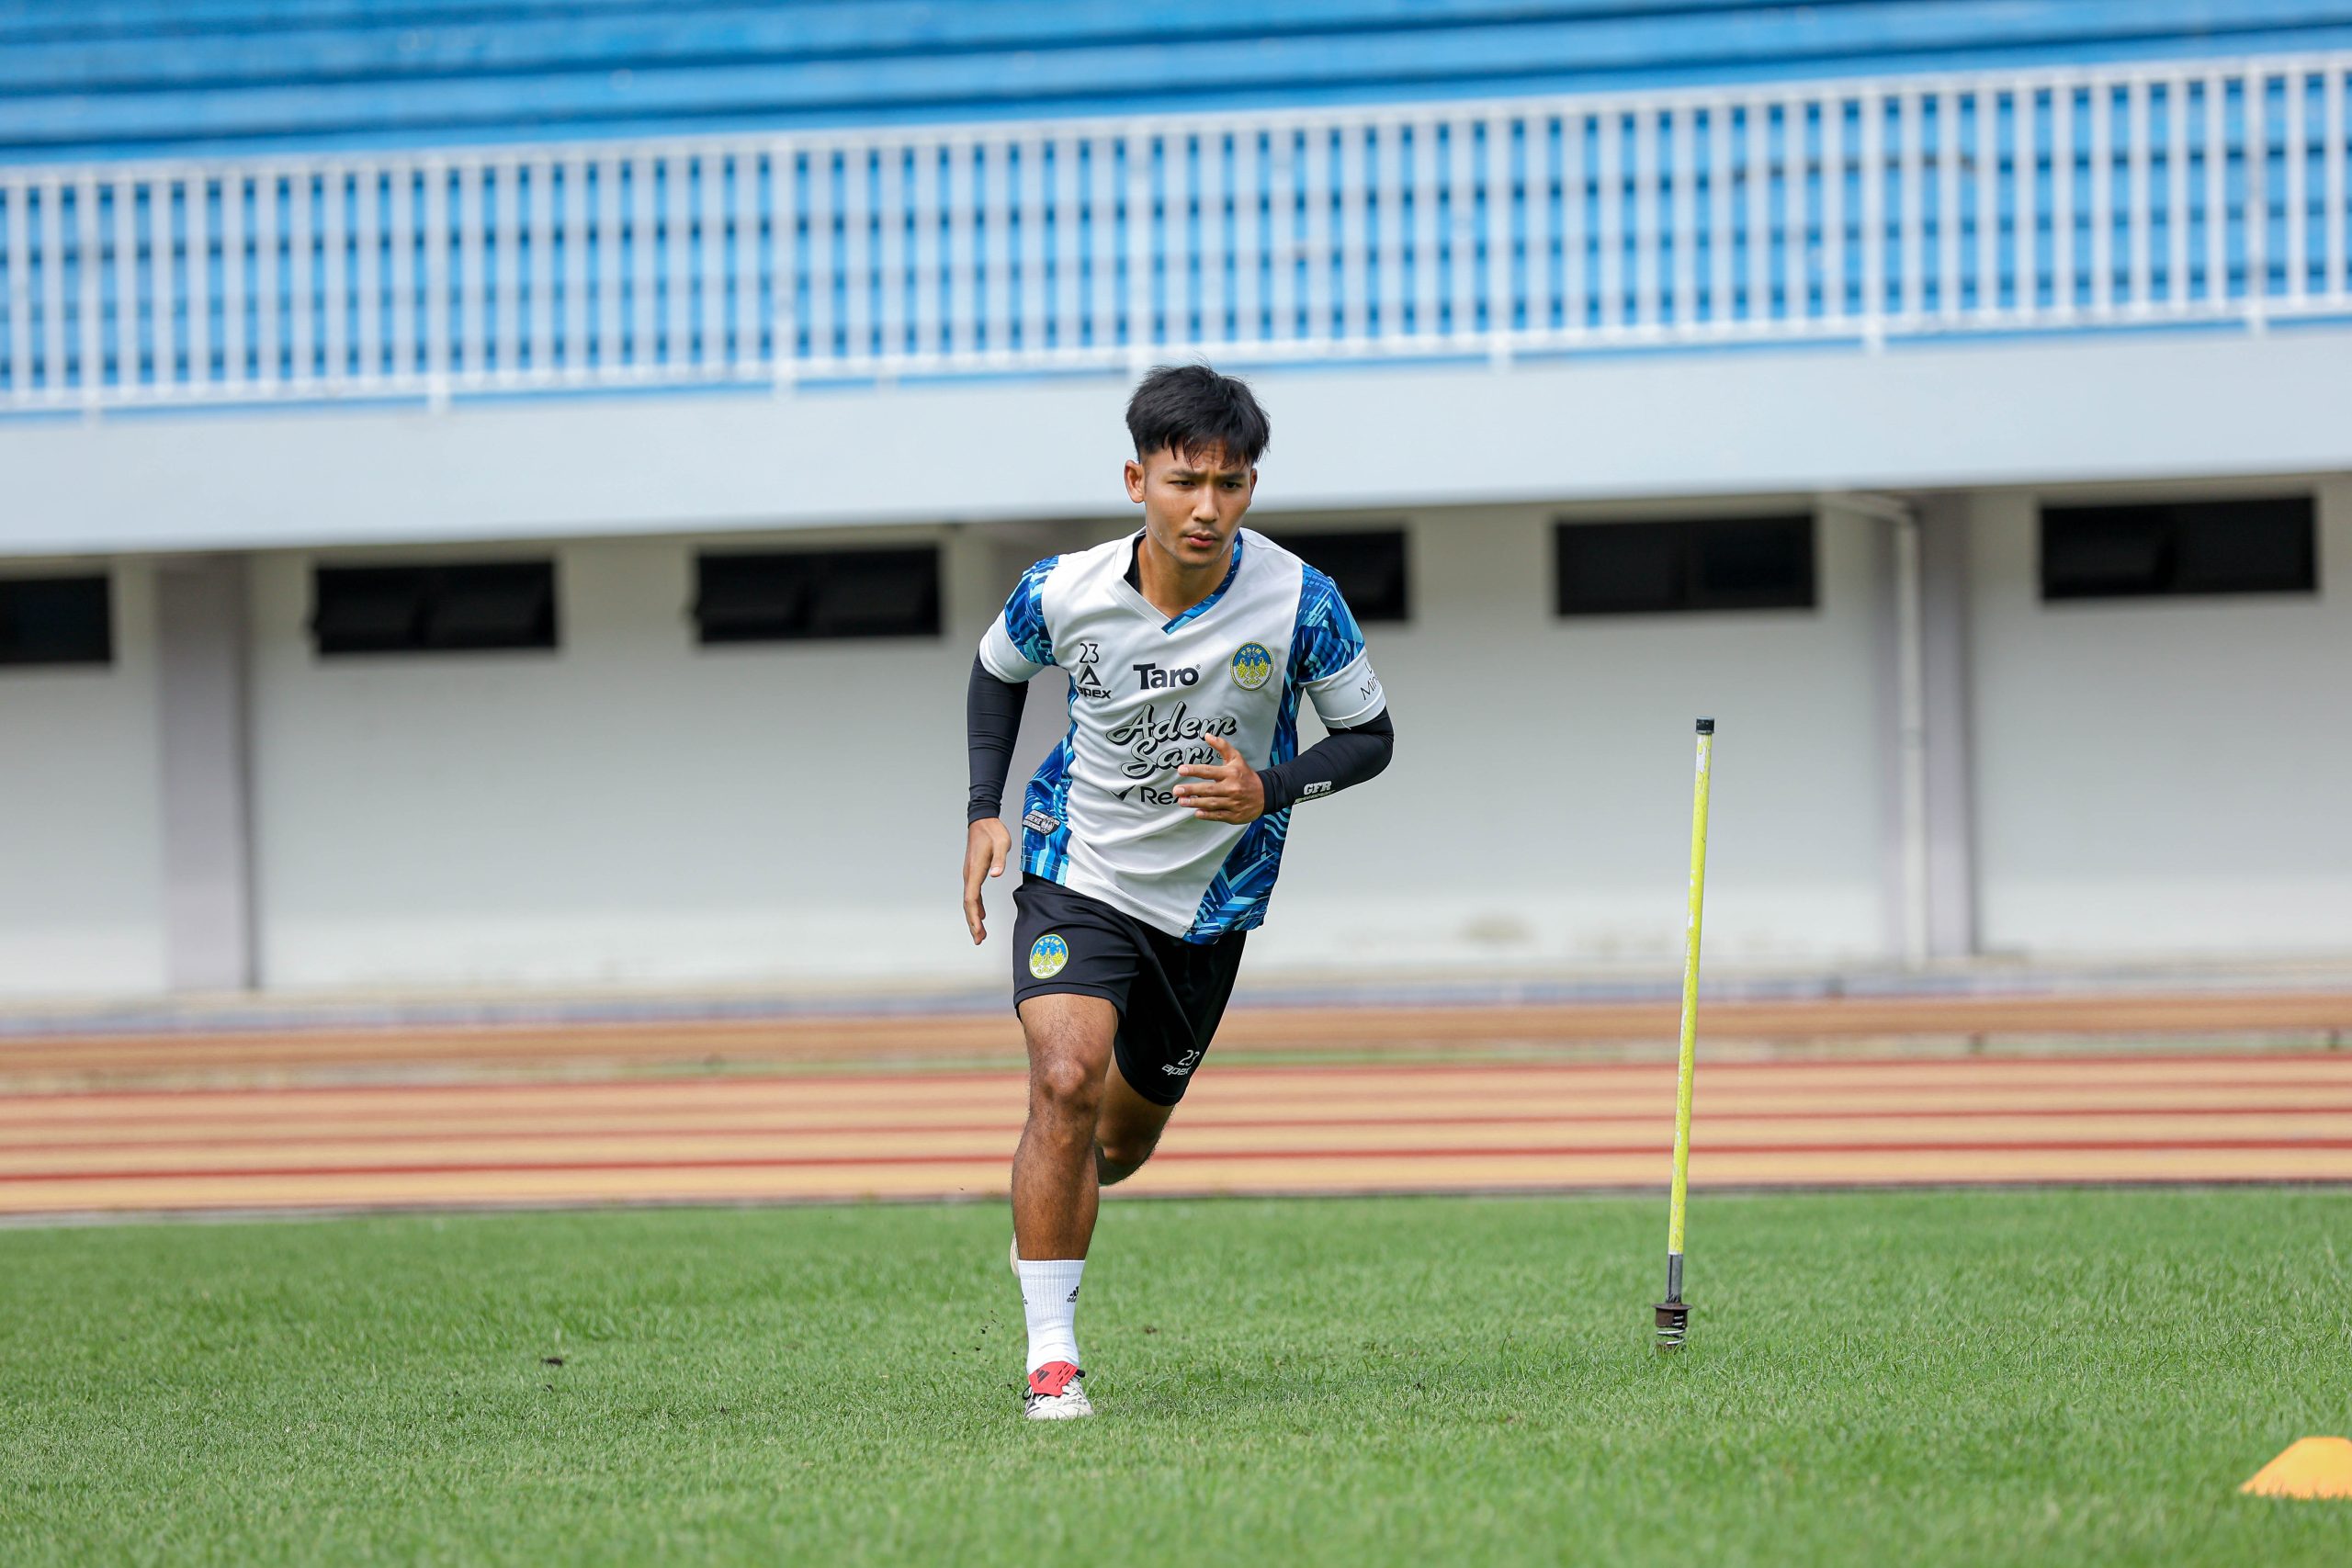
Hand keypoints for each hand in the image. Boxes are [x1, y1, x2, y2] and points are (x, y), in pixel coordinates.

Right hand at [962, 818, 1010, 943]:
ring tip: (980, 934)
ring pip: (969, 901)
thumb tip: (996, 875)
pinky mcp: (973, 872)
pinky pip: (972, 894)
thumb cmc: (993, 832)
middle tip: (979, 940)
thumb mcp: (1002, 844)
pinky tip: (981, 915)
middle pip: (968, 904)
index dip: (974, 917)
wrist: (983, 821)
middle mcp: (969, 875)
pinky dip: (976, 907)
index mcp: (975, 871)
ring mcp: (970, 874)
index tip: (978, 930)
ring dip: (974, 917)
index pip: (971, 899)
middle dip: (973, 923)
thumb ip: (1000, 860)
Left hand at [1173, 732, 1264, 822]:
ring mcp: (1233, 802)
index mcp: (1231, 773)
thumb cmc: (1246, 775)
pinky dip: (1207, 815)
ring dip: (1195, 803)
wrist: (1265, 794)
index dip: (1194, 770)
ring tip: (1181, 801)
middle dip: (1191, 790)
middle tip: (1176, 790)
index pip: (1209, 771)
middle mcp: (1232, 788)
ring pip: (1211, 803)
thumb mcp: (1236, 758)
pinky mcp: (1234, 815)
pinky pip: (1218, 815)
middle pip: (1208, 789)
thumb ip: (1222, 746)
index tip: (1181, 770)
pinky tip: (1197, 813)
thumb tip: (1207, 735)